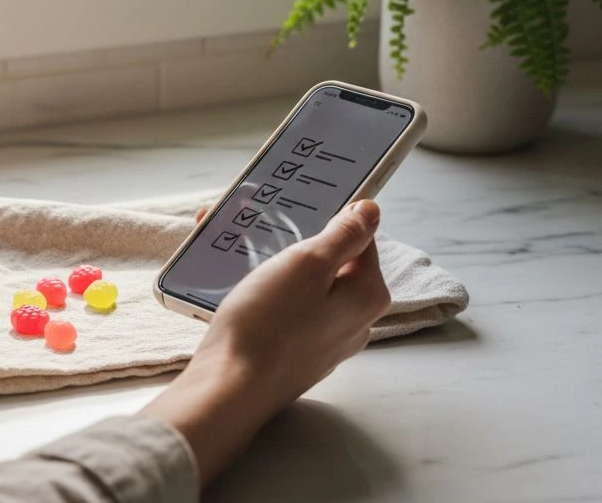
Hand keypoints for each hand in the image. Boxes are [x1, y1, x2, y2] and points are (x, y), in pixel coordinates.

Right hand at [142, 200, 389, 485]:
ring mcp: (326, 344)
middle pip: (334, 266)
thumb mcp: (307, 264)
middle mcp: (355, 323)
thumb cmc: (268, 323)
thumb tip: (372, 211)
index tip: (298, 212)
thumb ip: (345, 235)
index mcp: (368, 297)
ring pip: (308, 289)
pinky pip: (289, 313)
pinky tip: (240, 291)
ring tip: (242, 255)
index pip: (361, 240)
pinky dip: (268, 296)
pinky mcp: (297, 356)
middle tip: (265, 232)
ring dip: (277, 268)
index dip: (331, 221)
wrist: (229, 388)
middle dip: (298, 245)